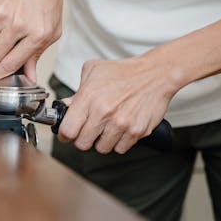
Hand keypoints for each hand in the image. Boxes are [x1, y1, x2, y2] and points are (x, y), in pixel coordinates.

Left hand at [58, 56, 180, 153]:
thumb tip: (65, 107)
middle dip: (83, 138)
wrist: (155, 74)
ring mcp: (121, 124)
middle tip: (89, 129)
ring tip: (108, 126)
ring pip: (102, 148)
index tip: (68, 133)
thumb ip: (76, 91)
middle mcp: (104, 112)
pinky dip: (119, 142)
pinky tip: (120, 128)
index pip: (68, 130)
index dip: (65, 134)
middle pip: (82, 144)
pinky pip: (120, 148)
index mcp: (89, 97)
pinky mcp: (137, 131)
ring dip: (102, 140)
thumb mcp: (93, 71)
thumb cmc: (123, 71)